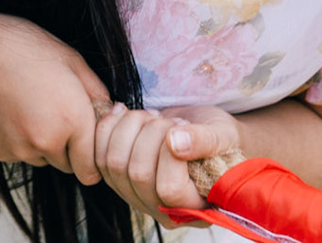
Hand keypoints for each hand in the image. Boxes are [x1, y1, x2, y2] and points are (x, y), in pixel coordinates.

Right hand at [0, 12, 110, 185]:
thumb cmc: (24, 47)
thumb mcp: (72, 59)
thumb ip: (97, 92)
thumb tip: (110, 113)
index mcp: (73, 119)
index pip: (91, 169)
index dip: (92, 155)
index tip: (87, 139)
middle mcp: (48, 141)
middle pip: (68, 164)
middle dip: (69, 145)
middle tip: (57, 111)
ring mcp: (20, 149)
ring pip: (43, 159)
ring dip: (44, 142)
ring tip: (32, 105)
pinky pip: (20, 154)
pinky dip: (21, 140)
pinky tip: (14, 110)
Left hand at [92, 103, 239, 222]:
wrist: (203, 133)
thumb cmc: (221, 139)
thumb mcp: (223, 136)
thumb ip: (205, 140)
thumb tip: (176, 142)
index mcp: (193, 207)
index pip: (169, 189)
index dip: (170, 153)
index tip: (184, 127)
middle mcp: (161, 209)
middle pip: (137, 173)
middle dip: (150, 132)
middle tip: (167, 119)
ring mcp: (136, 196)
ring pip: (114, 162)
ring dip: (129, 127)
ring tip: (151, 115)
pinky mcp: (118, 179)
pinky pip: (98, 155)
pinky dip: (108, 127)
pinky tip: (124, 112)